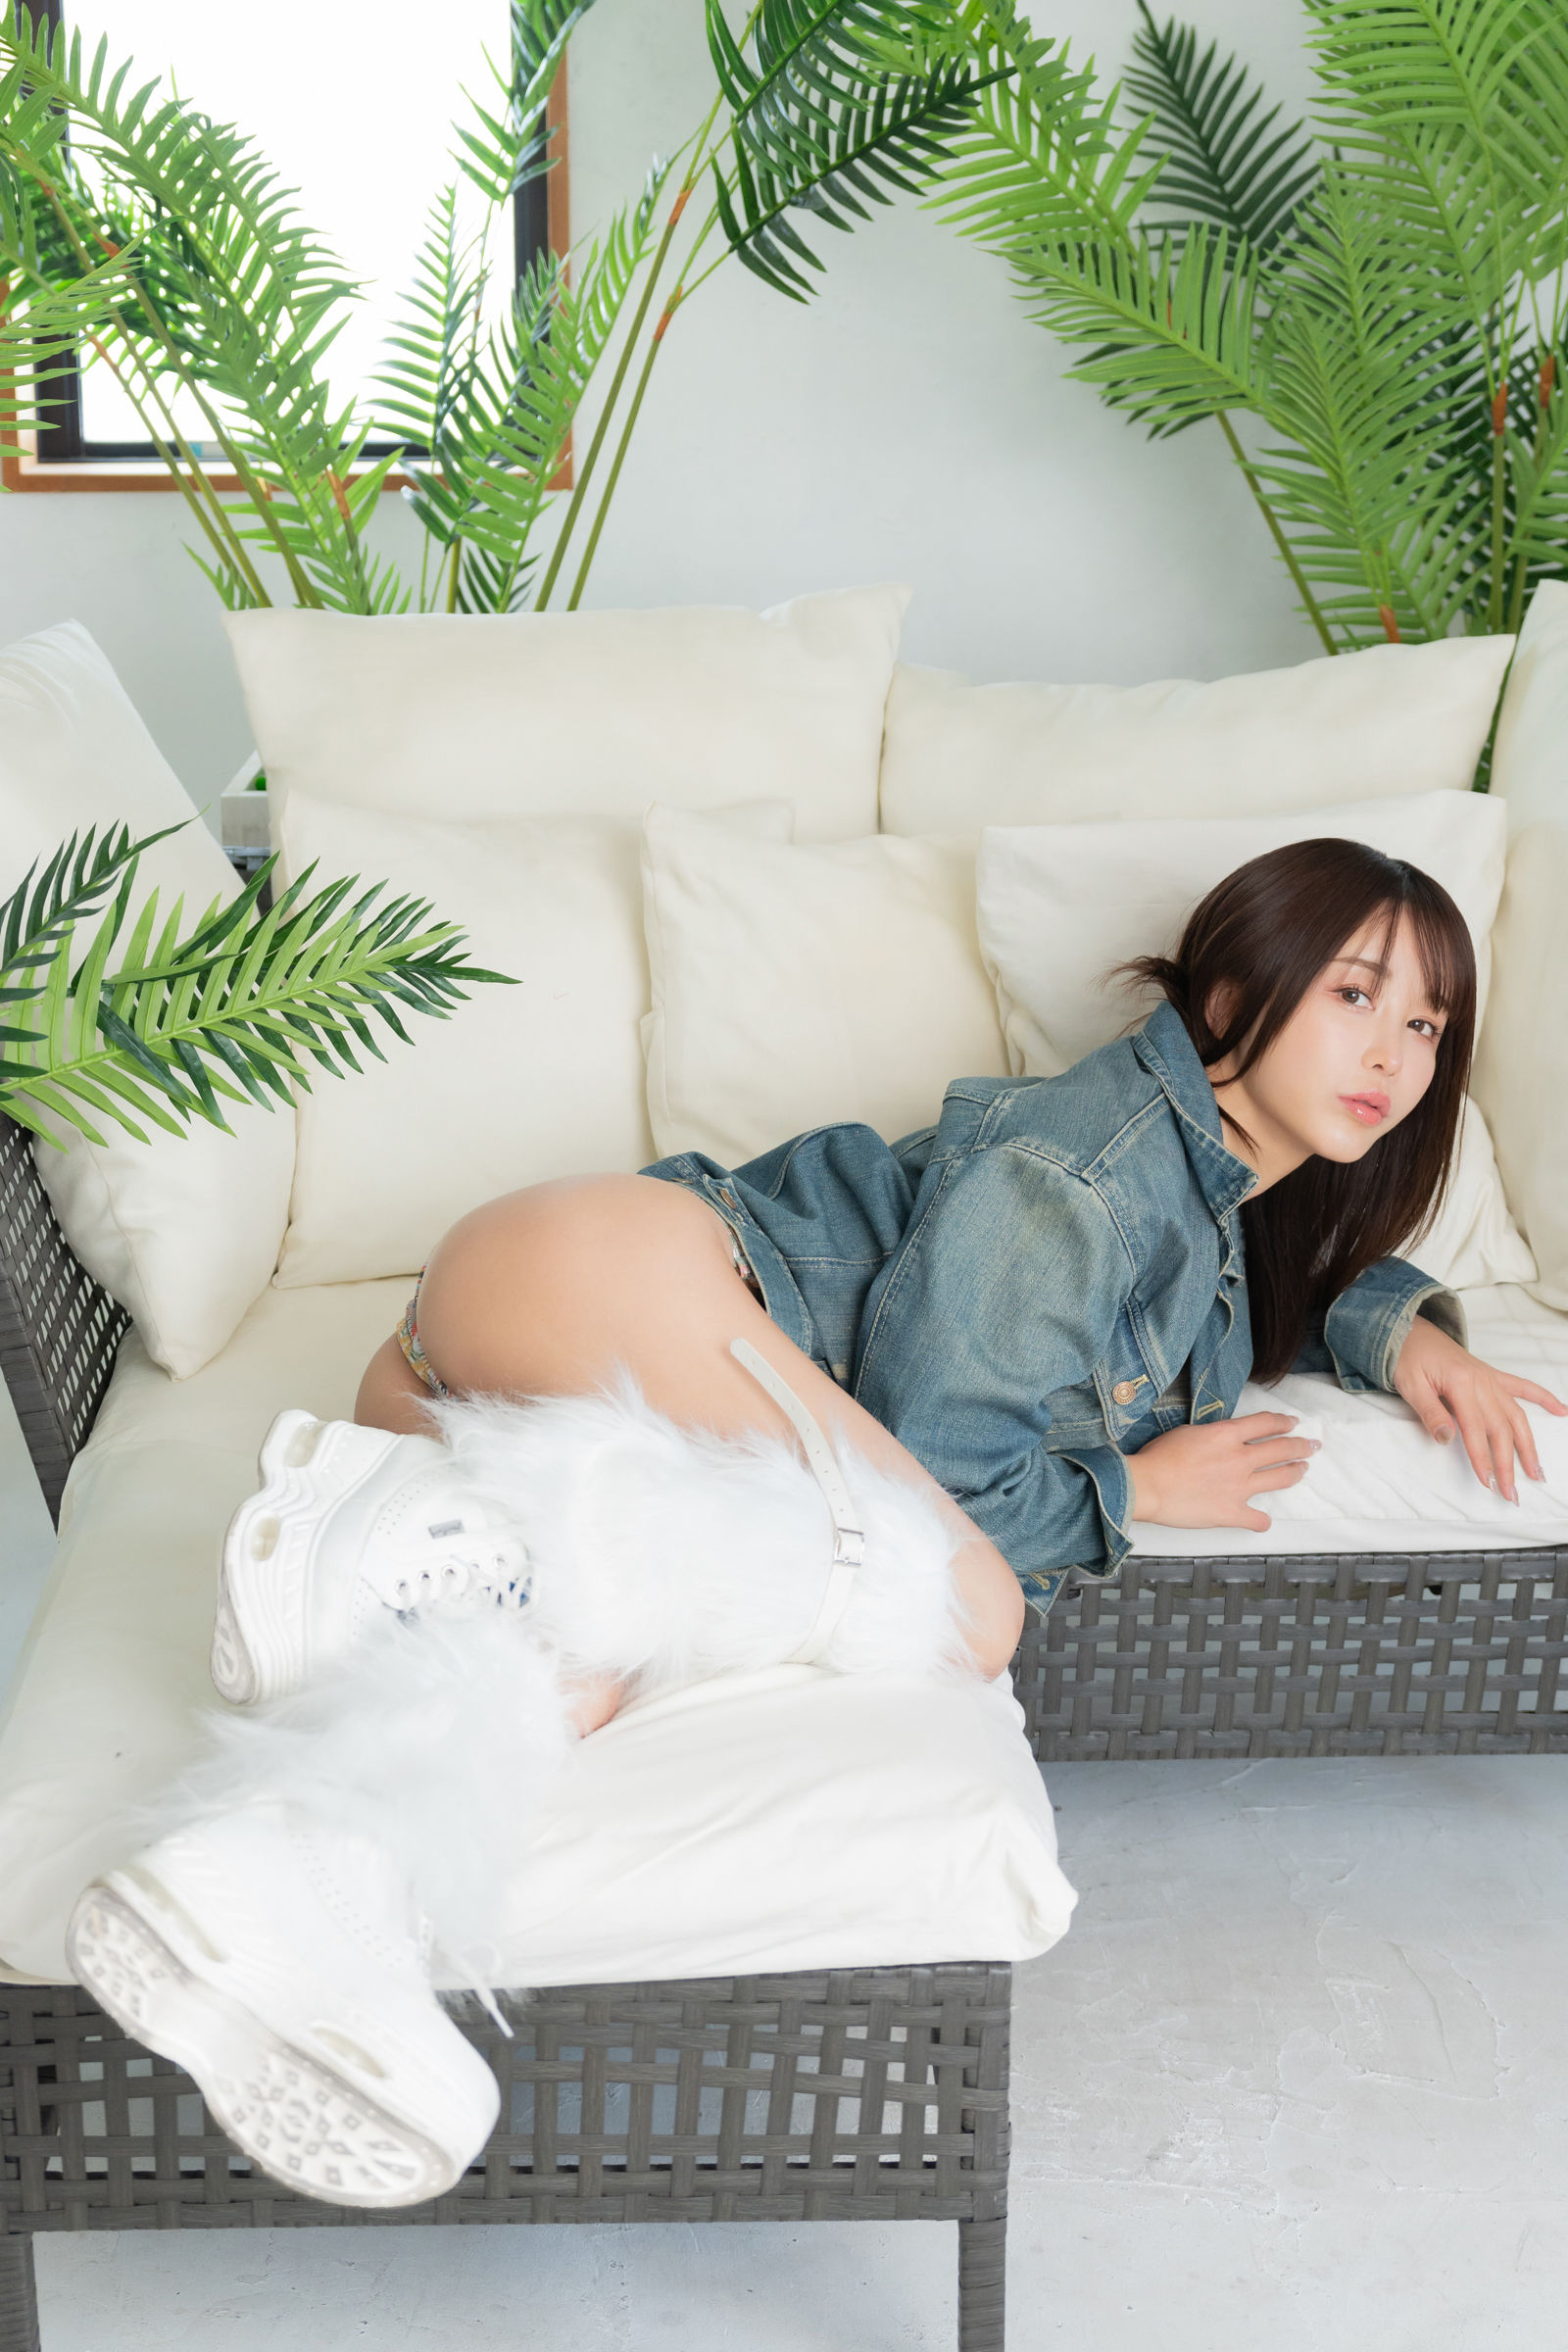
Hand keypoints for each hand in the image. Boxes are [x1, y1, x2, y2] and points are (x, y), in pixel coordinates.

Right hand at [1125, 1412, 1320, 1531]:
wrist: (1147, 1486)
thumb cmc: (1159, 1457)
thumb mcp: (1189, 1432)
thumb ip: (1214, 1436)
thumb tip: (1226, 1440)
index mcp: (1227, 1434)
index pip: (1267, 1423)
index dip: (1284, 1422)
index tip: (1293, 1423)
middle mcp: (1240, 1458)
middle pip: (1282, 1448)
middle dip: (1302, 1446)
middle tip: (1312, 1445)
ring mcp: (1239, 1487)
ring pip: (1281, 1477)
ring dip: (1295, 1472)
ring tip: (1302, 1469)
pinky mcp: (1232, 1512)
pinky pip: (1258, 1519)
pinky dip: (1262, 1520)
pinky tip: (1262, 1519)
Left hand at [1392, 1315, 1567, 1502]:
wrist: (1409, 1330)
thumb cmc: (1407, 1358)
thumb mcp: (1410, 1386)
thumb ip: (1431, 1413)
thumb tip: (1448, 1439)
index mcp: (1461, 1383)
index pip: (1475, 1430)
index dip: (1482, 1458)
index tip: (1488, 1482)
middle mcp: (1482, 1381)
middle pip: (1501, 1428)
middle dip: (1508, 1463)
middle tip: (1512, 1493)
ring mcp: (1490, 1378)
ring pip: (1516, 1415)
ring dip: (1528, 1444)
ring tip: (1537, 1471)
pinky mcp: (1492, 1375)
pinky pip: (1523, 1387)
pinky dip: (1544, 1398)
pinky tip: (1562, 1411)